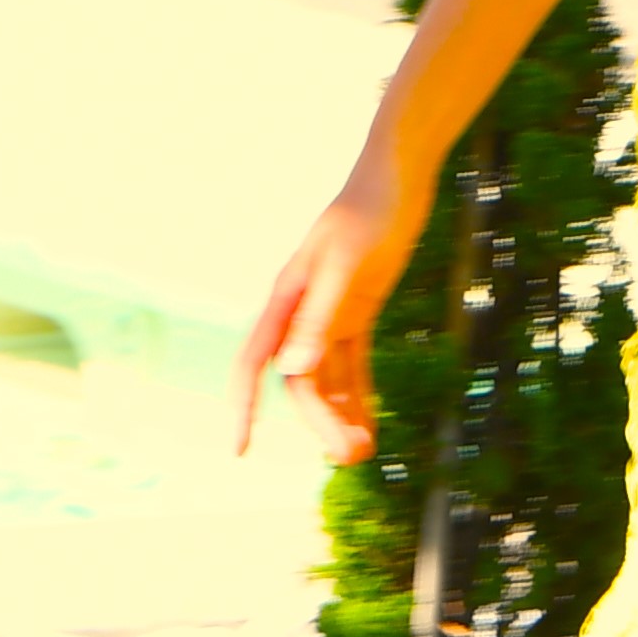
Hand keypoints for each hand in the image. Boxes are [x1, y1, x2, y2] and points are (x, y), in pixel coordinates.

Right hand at [235, 151, 432, 462]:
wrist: (398, 179)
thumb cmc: (368, 212)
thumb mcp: (347, 264)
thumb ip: (320, 317)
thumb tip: (293, 369)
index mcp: (286, 298)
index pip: (255, 363)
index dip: (244, 406)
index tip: (239, 449)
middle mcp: (300, 312)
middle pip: (301, 380)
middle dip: (320, 422)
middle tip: (349, 458)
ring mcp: (329, 313)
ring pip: (327, 378)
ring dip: (342, 415)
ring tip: (364, 453)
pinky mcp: (357, 311)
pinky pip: (352, 364)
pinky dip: (360, 395)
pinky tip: (371, 426)